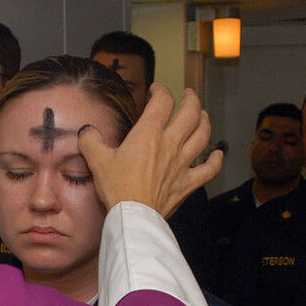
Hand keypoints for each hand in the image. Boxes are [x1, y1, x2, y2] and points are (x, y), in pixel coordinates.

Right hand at [78, 84, 222, 217]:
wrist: (133, 215)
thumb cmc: (116, 187)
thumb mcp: (96, 160)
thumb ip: (90, 140)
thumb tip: (87, 130)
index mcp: (148, 134)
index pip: (162, 102)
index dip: (161, 90)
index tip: (156, 90)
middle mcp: (170, 144)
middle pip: (191, 113)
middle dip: (191, 99)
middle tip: (188, 94)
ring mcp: (182, 163)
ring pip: (203, 135)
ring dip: (205, 121)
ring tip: (202, 115)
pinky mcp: (188, 183)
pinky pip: (210, 169)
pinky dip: (216, 159)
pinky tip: (218, 154)